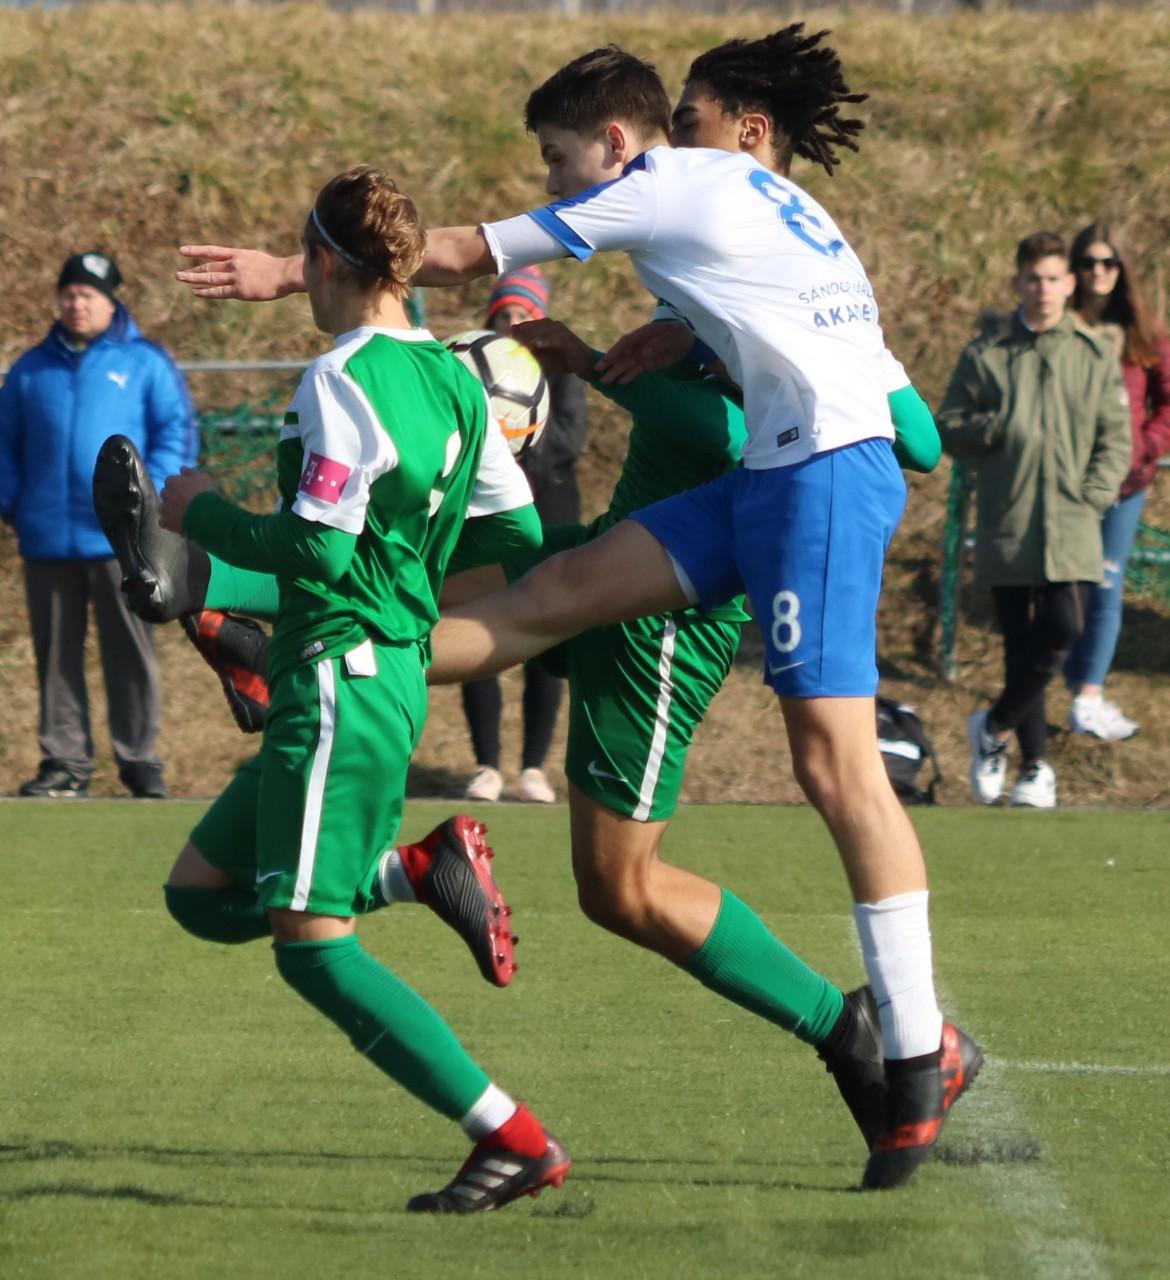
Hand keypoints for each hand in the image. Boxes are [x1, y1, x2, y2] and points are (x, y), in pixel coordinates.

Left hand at [160, 467, 215, 532]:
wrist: (206, 515)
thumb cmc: (205, 494)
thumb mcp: (203, 477)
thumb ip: (191, 472)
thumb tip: (182, 468)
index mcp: (173, 481)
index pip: (170, 480)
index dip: (178, 485)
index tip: (186, 489)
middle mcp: (165, 494)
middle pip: (165, 493)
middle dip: (172, 496)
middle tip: (184, 501)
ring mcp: (164, 508)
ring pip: (162, 507)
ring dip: (168, 509)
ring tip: (181, 513)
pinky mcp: (166, 522)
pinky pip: (163, 522)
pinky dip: (168, 522)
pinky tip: (177, 523)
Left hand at [175, 246, 303, 300]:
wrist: (285, 274)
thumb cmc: (275, 268)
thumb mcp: (256, 258)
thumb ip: (243, 261)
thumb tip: (235, 264)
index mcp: (237, 254)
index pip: (212, 251)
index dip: (196, 251)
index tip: (182, 250)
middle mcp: (233, 264)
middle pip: (208, 267)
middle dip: (193, 270)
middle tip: (179, 274)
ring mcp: (235, 277)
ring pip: (210, 278)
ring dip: (193, 278)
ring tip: (180, 278)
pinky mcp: (240, 291)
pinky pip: (219, 292)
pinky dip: (206, 292)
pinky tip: (196, 292)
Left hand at [510, 319, 596, 377]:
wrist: (584, 364)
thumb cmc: (563, 361)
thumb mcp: (544, 357)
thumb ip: (532, 352)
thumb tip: (517, 351)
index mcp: (548, 328)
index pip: (531, 325)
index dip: (519, 329)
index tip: (508, 335)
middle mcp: (554, 326)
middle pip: (536, 325)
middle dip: (523, 330)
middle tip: (512, 337)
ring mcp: (562, 332)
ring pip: (544, 330)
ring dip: (532, 335)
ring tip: (522, 341)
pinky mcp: (569, 339)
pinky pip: (556, 339)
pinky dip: (546, 341)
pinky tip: (536, 345)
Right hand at [595, 321, 696, 384]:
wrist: (690, 340)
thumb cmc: (680, 334)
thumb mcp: (672, 337)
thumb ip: (659, 344)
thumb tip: (644, 352)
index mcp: (643, 334)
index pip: (626, 342)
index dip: (616, 350)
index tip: (606, 359)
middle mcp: (640, 345)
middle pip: (622, 354)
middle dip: (610, 363)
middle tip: (597, 372)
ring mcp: (643, 354)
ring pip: (627, 364)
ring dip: (616, 372)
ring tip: (606, 382)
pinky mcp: (648, 364)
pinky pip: (636, 371)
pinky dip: (629, 376)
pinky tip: (621, 382)